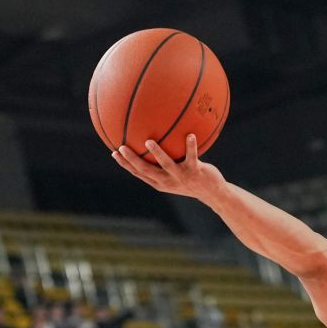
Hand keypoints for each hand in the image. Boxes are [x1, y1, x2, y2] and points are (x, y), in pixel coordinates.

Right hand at [111, 134, 225, 201]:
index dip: (125, 164)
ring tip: (148, 141)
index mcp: (159, 182)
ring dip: (157, 153)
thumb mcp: (174, 173)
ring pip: (166, 165)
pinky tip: (190, 135)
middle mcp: (167, 181)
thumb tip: (152, 140)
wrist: (212, 192)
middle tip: (122, 147)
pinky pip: (192, 157)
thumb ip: (162, 162)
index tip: (114, 152)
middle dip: (132, 160)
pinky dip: (191, 146)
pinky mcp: (195, 172)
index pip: (138, 173)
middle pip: (146, 171)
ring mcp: (181, 177)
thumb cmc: (190, 179)